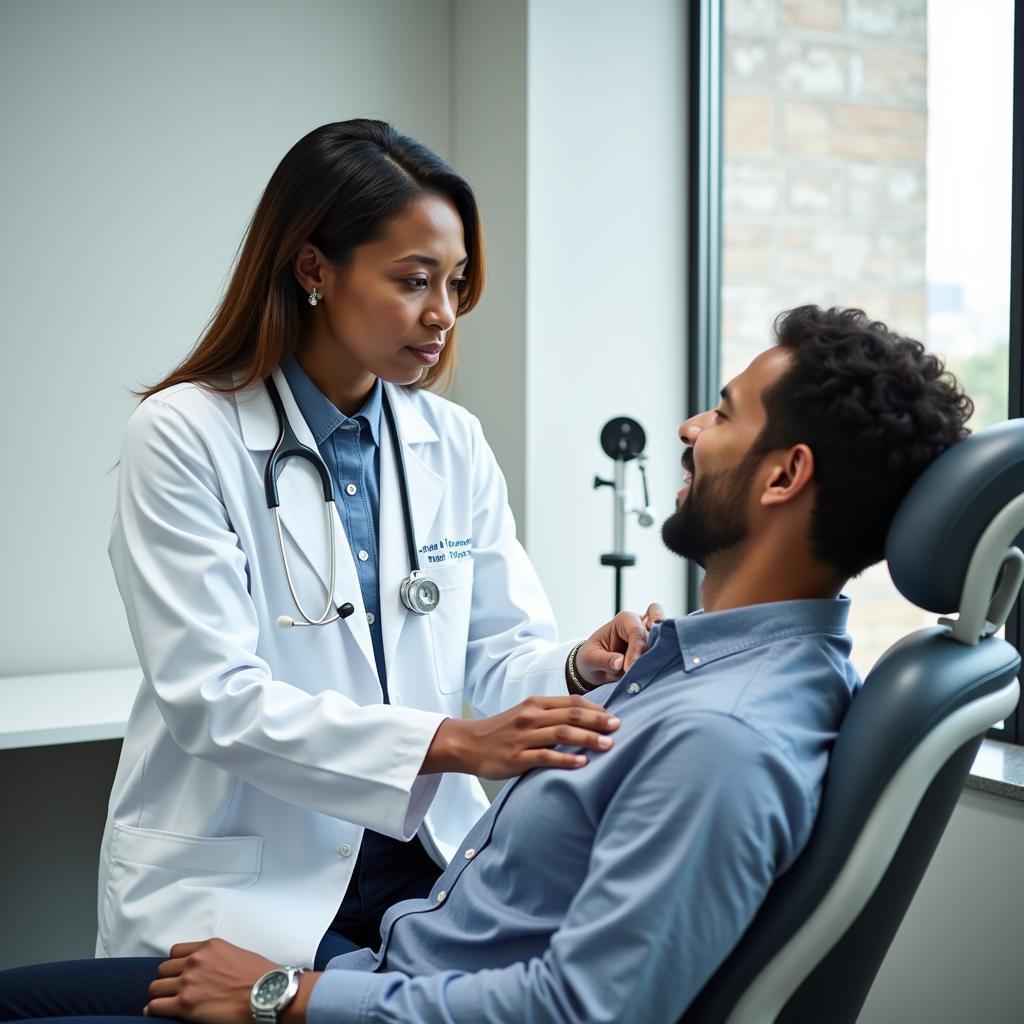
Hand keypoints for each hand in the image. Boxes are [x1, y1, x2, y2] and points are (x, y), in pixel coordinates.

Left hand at [145, 938, 286, 1023]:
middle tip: (173, 990)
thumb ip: (216, 957)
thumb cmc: (259, 975)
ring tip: (165, 1003)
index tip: (179, 973)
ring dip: (159, 995)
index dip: (176, 964)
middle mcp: (195, 961)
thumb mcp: (236, 953)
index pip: (176, 952)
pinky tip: (157, 1012)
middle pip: (163, 970)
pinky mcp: (185, 1004)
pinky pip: (155, 1006)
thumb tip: (209, 969)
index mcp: (208, 947)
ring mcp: (189, 982)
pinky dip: (154, 1010)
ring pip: (156, 987)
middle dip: (167, 980)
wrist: (268, 992)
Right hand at [422, 696, 620, 778]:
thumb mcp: (525, 715)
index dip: (596, 709)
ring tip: (608, 745)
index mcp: (535, 704)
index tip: (614, 716)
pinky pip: (545, 757)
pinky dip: (566, 760)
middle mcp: (531, 717)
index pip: (572, 702)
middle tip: (619, 727)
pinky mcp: (516, 757)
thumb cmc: (502, 731)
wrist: (468, 743)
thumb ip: (550, 715)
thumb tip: (584, 720)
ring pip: (562, 734)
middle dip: (598, 721)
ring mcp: (523, 737)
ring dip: (588, 739)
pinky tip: (582, 763)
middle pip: (571, 715)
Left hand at [575, 603, 665, 686]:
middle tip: (656, 652)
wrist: (595, 669)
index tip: (629, 668)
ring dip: (664, 648)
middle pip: (658, 621)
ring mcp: (650, 635)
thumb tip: (620, 662)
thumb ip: (604, 660)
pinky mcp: (655, 649)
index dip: (636, 649)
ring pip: (667, 633)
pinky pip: (667, 649)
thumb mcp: (590, 659)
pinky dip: (666, 657)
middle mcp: (640, 623)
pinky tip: (661, 669)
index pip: (636, 630)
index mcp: (623, 621)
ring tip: (658, 664)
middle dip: (659, 636)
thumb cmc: (591, 659)